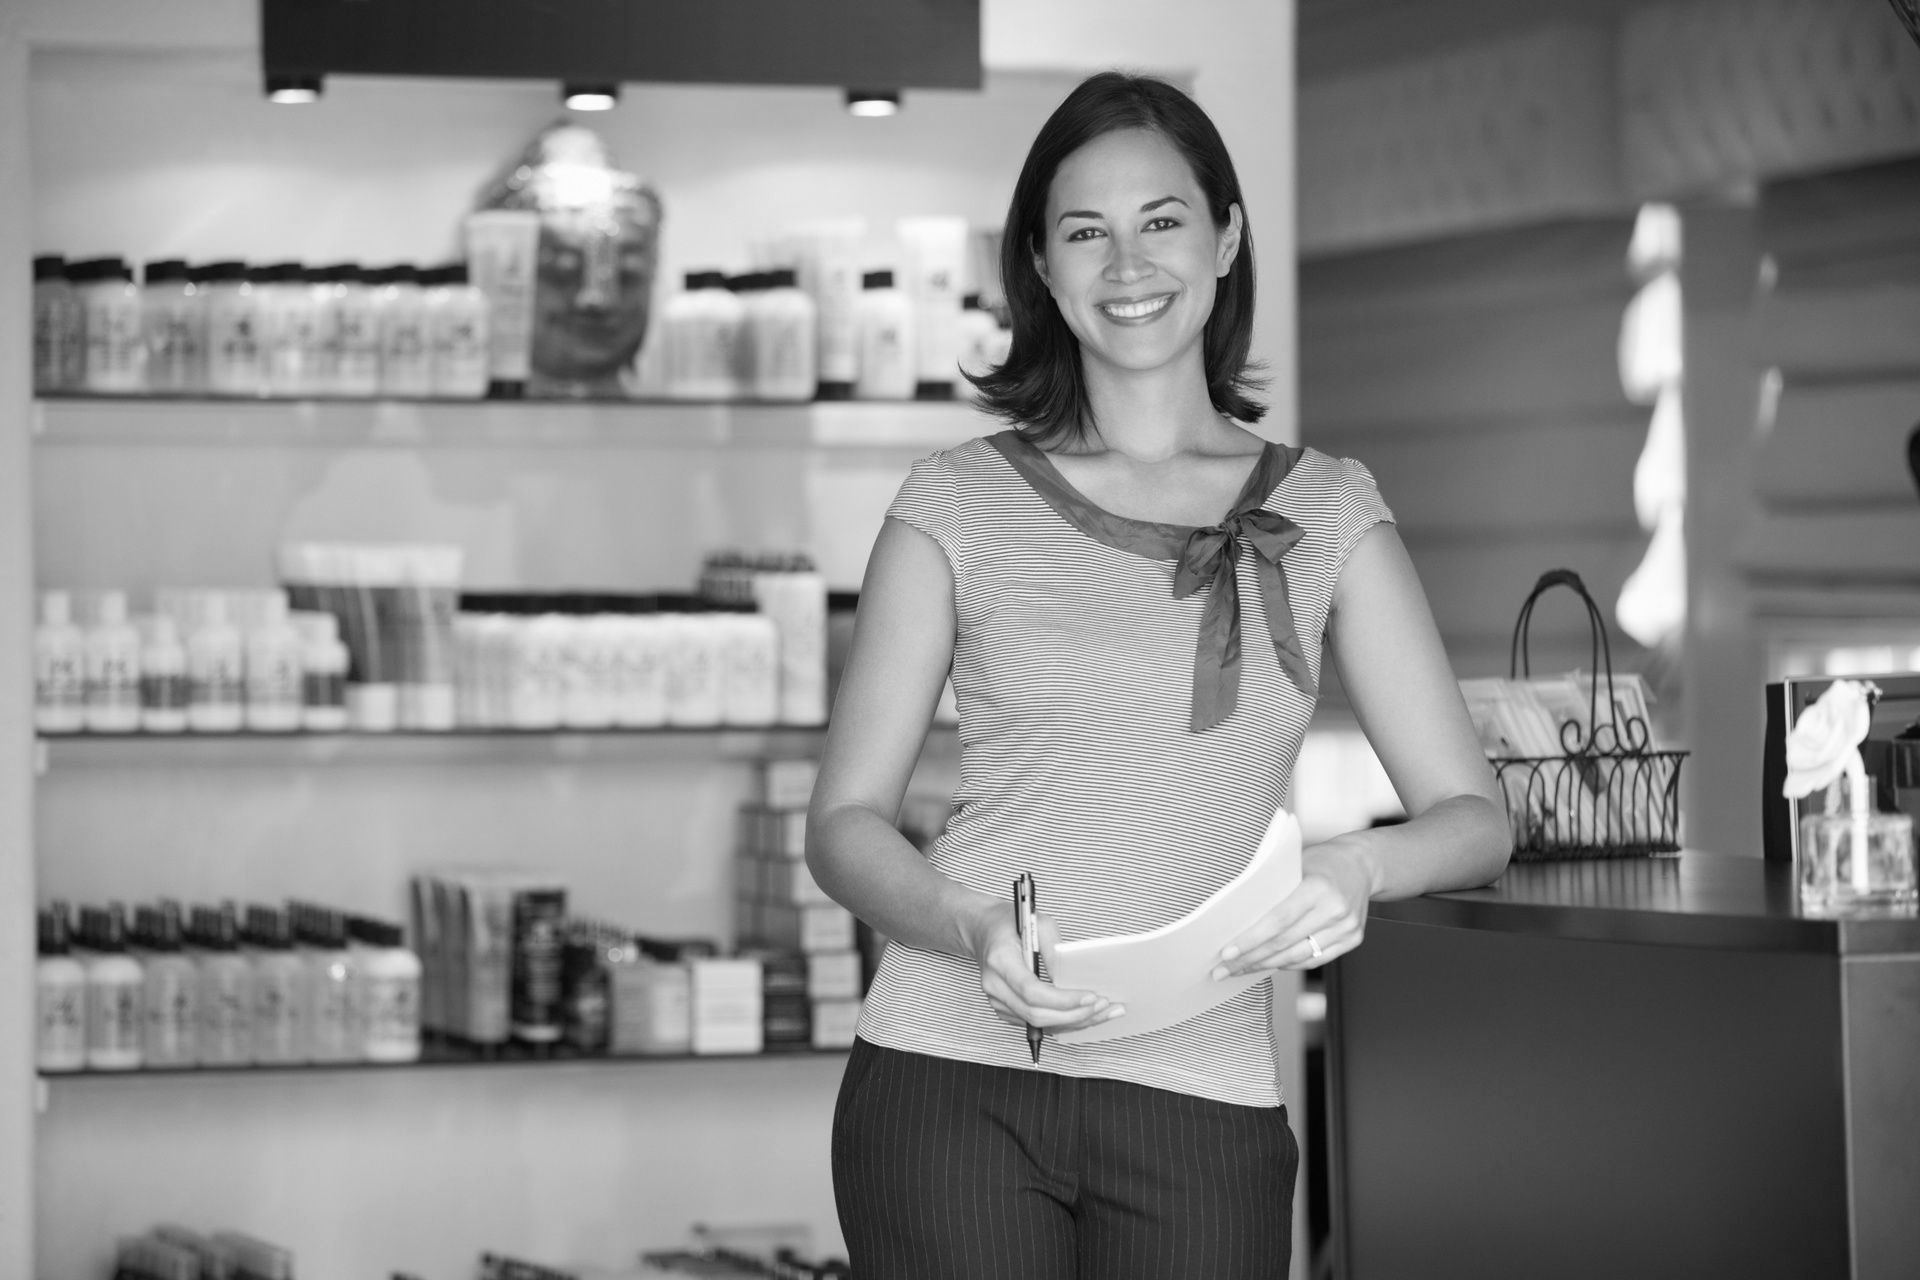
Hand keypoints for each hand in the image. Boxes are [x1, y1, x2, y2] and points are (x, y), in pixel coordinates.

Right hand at [963, 899, 1124, 1036]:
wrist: (983, 930)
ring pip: (1038, 1024)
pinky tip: (1085, 1015)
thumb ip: (1055, 950)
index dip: (1063, 999)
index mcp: (999, 961)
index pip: (1032, 991)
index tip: (1091, 996)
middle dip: (1074, 1015)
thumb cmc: (1010, 923)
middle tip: (1103, 1007)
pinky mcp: (1005, 1010)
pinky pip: (1036, 1023)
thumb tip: (1074, 978)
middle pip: (1036, 1015)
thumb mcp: (1038, 923)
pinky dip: (1062, 1022)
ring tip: (1103, 1013)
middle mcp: (994, 986)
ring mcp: (997, 1001)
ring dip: (1073, 1022)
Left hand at [1211, 840, 1375, 976]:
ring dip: (1266, 966)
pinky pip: (1315, 959)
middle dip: (1250, 959)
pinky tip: (1269, 964)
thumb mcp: (1294, 864)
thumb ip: (1272, 887)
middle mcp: (1335, 909)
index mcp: (1318, 887)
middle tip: (1223, 969)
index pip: (1277, 921)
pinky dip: (1289, 964)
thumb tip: (1234, 916)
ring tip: (1241, 969)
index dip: (1250, 940)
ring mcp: (1347, 928)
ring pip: (1298, 956)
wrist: (1362, 864)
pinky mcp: (1353, 940)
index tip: (1227, 953)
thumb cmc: (1322, 861)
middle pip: (1284, 943)